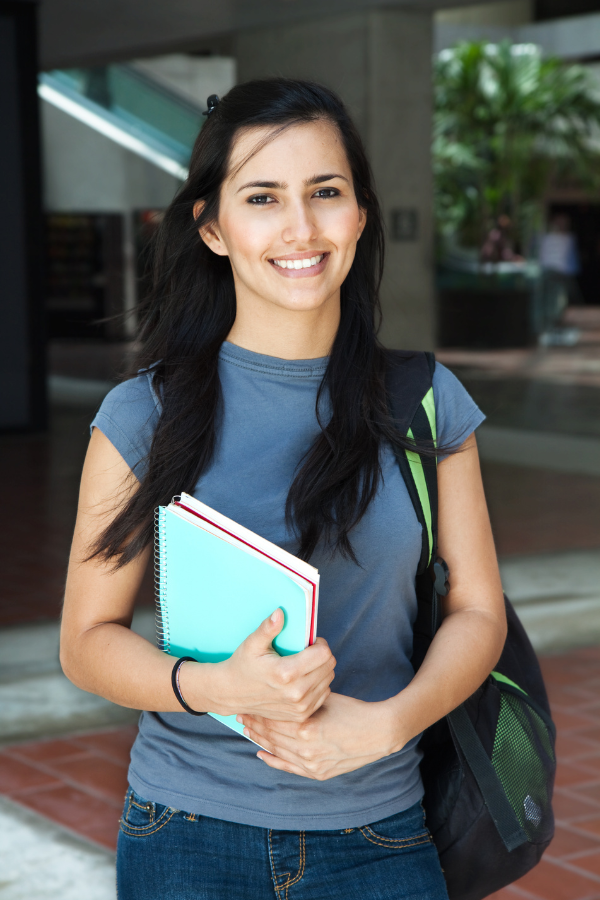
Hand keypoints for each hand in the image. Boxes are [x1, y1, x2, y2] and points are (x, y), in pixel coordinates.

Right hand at [183, 609, 334, 720]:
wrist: (231, 694)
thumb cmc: (242, 665)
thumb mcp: (252, 644)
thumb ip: (268, 628)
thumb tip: (280, 612)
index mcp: (286, 673)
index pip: (324, 654)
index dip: (319, 644)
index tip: (308, 642)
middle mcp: (297, 692)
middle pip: (329, 666)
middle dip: (321, 655)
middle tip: (306, 652)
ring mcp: (300, 706)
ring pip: (328, 680)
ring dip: (320, 670)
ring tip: (304, 666)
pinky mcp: (301, 716)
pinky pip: (323, 694)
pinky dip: (318, 685)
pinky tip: (303, 680)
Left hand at [238, 692, 403, 779]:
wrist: (379, 732)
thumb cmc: (353, 710)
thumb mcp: (325, 699)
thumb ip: (302, 700)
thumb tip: (283, 691)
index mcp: (306, 727)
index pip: (273, 718)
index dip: (259, 711)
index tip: (248, 702)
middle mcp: (305, 748)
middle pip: (271, 735)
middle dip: (255, 724)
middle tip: (242, 715)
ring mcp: (310, 764)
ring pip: (277, 751)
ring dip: (261, 740)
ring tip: (248, 730)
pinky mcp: (317, 773)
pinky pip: (289, 768)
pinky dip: (273, 760)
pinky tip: (261, 753)